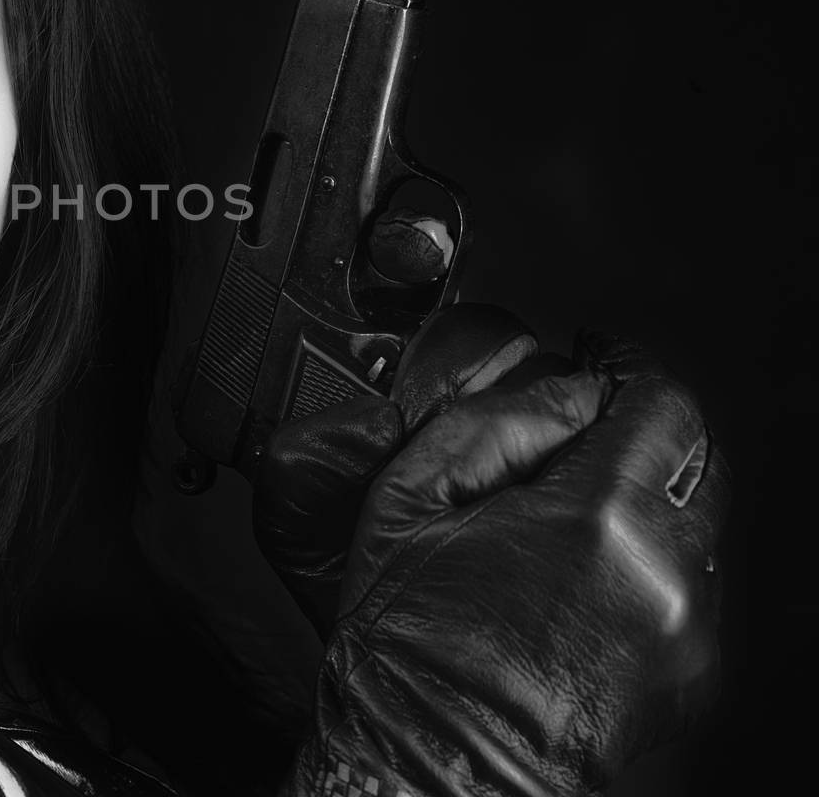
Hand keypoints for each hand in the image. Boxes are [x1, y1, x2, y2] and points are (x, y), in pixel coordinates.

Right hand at [290, 328, 728, 796]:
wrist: (431, 764)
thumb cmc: (411, 649)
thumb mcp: (408, 502)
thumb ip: (491, 422)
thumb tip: (560, 390)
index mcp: (595, 520)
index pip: (661, 402)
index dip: (629, 363)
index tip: (601, 353)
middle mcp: (663, 573)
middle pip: (698, 453)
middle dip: (646, 422)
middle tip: (587, 418)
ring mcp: (687, 627)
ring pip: (700, 515)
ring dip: (651, 486)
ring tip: (570, 500)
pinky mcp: (692, 668)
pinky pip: (691, 578)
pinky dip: (651, 550)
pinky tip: (582, 563)